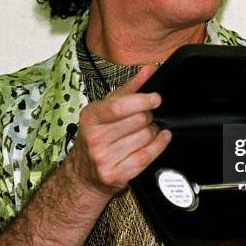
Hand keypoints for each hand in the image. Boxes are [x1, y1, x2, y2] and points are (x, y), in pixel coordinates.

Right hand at [69, 65, 171, 197]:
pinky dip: (159, 144)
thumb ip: (129, 88)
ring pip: (145, 137)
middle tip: (148, 116)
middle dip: (149, 116)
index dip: (142, 101)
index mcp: (91, 117)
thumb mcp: (105, 109)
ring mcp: (104, 159)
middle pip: (138, 121)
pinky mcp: (116, 175)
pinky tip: (161, 137)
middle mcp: (95, 138)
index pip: (119, 107)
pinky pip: (147, 156)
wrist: (83, 174)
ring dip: (154, 130)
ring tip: (148, 128)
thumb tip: (149, 70)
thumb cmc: (96, 136)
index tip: (155, 98)